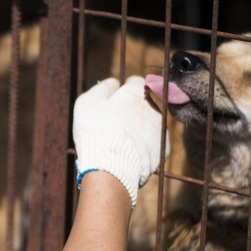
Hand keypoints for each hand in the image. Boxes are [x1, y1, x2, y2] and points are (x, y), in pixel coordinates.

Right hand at [72, 76, 167, 207]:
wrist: (111, 168)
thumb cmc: (96, 132)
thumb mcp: (88, 102)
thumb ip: (102, 87)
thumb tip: (113, 82)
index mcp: (136, 92)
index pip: (134, 82)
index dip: (123, 90)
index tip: (113, 101)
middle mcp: (154, 107)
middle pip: (143, 104)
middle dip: (131, 110)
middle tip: (113, 125)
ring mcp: (161, 129)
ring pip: (149, 123)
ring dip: (138, 128)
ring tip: (120, 143)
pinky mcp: (163, 149)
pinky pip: (152, 142)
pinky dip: (143, 145)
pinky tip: (129, 153)